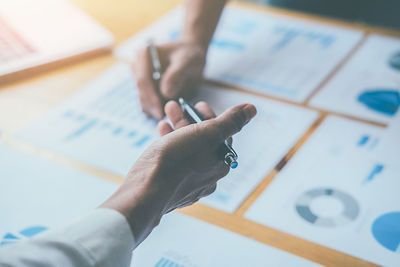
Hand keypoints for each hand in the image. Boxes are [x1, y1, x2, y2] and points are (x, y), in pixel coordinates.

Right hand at [100, 101, 255, 242]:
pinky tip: (161, 129)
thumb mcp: (207, 133)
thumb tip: (252, 108)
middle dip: (191, 119)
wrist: (147, 191)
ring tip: (167, 112)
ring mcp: (188, 183)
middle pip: (202, 141)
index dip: (211, 116)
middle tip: (179, 105)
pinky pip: (173, 160)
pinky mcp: (170, 186)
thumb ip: (231, 121)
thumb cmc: (178, 161)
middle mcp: (208, 176)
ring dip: (178, 127)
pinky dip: (169, 142)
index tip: (198, 105)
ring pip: (186, 149)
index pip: (222, 135)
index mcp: (221, 164)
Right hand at [133, 41, 206, 118]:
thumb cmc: (189, 55)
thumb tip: (166, 93)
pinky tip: (167, 113)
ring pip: (143, 100)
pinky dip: (156, 110)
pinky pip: (148, 104)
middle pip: (141, 92)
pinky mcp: (145, 89)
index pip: (143, 80)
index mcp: (144, 55)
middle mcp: (137, 67)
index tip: (160, 111)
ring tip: (170, 116)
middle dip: (152, 107)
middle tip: (165, 118)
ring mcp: (139, 79)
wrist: (190, 57)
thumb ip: (176, 75)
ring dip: (154, 110)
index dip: (151, 97)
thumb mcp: (187, 61)